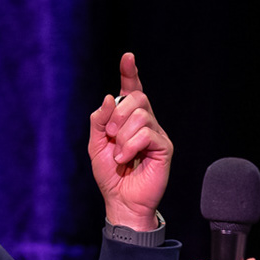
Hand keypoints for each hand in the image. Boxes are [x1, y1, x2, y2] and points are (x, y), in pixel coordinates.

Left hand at [88, 52, 171, 229]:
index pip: (132, 90)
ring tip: (118, 155)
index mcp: (128, 119)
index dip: (130, 73)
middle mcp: (145, 122)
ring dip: (122, 135)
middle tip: (110, 136)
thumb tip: (111, 97)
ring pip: (141, 115)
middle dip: (118, 114)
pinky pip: (147, 133)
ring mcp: (157, 133)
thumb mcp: (95, 144)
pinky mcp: (164, 147)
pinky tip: (125, 159)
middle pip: (137, 98)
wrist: (121, 201)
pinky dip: (130, 146)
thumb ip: (99, 120)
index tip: (128, 58)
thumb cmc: (110, 175)